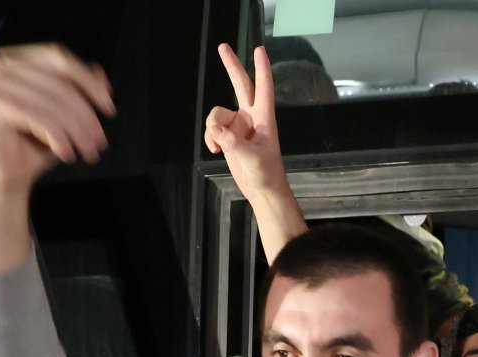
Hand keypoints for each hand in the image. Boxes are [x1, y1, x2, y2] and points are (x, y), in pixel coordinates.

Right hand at [0, 44, 114, 194]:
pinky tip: (67, 153)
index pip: (57, 57)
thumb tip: (99, 71)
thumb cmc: (32, 145)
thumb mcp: (62, 115)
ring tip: (88, 151)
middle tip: (100, 141)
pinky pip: (37, 115)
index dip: (87, 80)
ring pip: (51, 101)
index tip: (109, 108)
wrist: (5, 176)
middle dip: (85, 114)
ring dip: (76, 130)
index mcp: (13, 60)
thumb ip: (77, 89)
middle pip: (58, 82)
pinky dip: (58, 136)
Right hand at [205, 44, 289, 204]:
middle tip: (222, 46)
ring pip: (216, 114)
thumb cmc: (266, 173)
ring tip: (220, 146)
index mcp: (264, 119)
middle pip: (240, 85)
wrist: (262, 190)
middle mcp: (251, 117)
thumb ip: (234, 143)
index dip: (262, 69)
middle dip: (231, 66)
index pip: (264, 89)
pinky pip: (212, 129)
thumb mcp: (253, 159)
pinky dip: (211, 138)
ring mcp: (238, 125)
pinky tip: (217, 150)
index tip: (259, 50)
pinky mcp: (229, 136)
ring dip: (213, 129)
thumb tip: (216, 131)